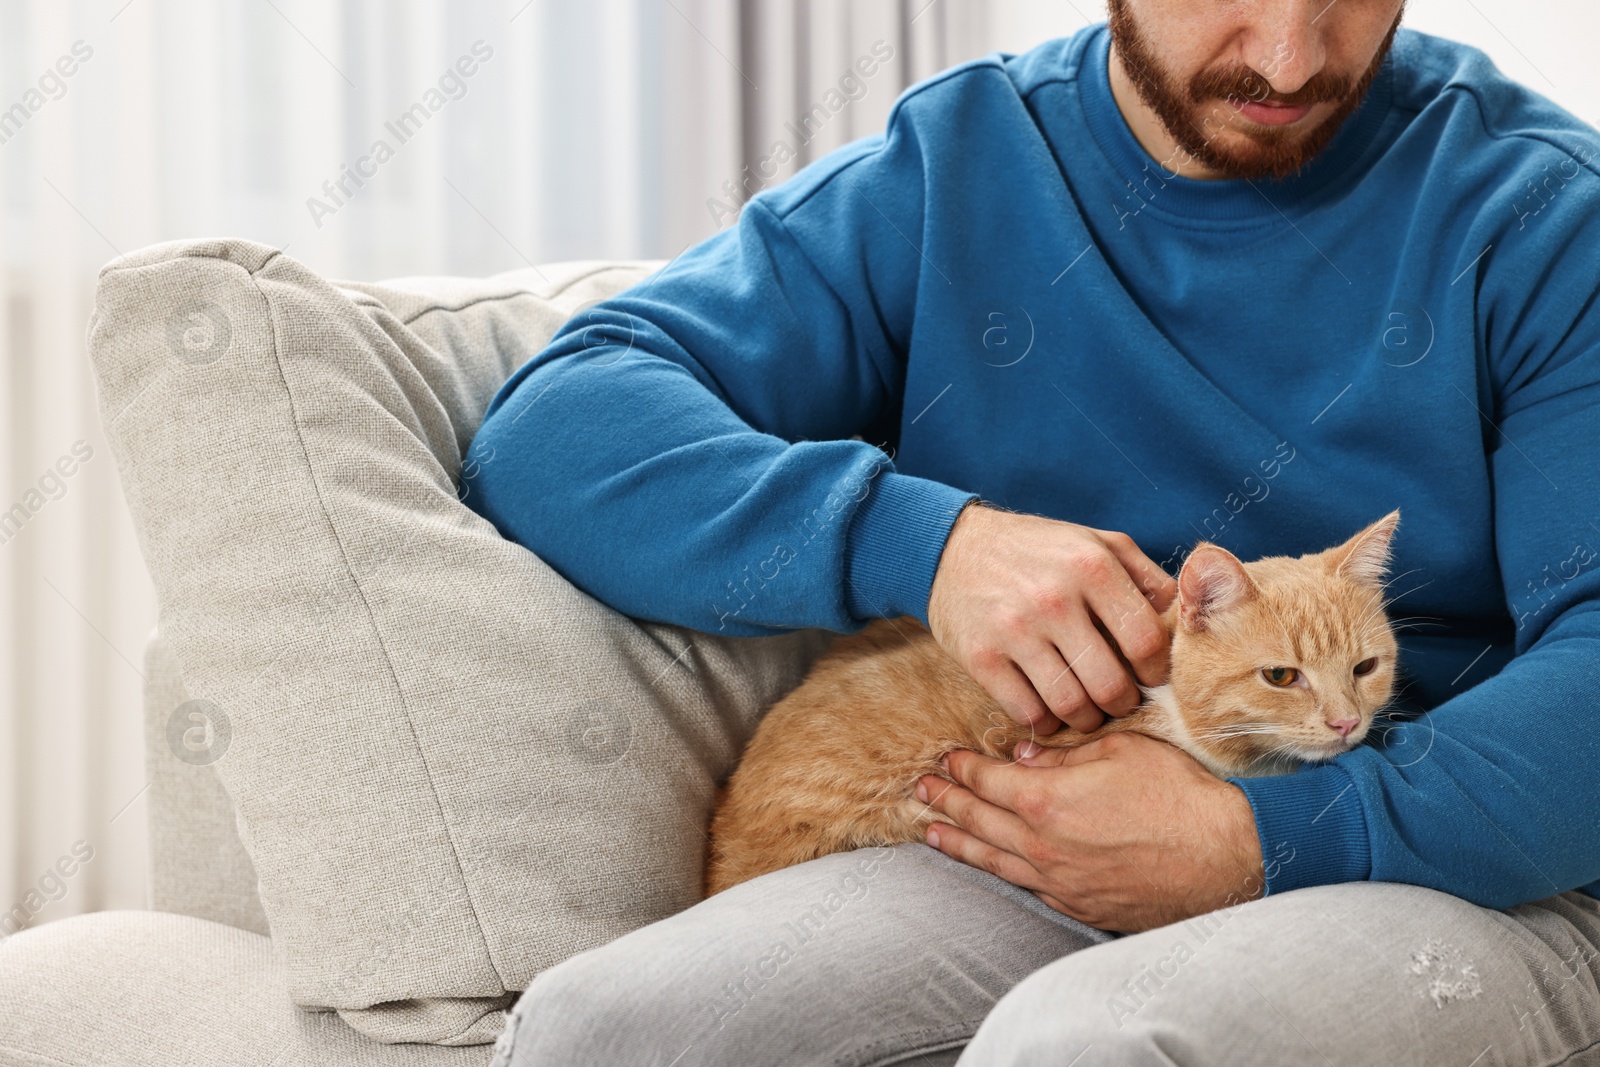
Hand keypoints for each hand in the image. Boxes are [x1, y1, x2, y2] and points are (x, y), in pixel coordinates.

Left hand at [914, 733, 1265, 931]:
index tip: (946, 758)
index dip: (963, 767)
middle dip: (947, 801)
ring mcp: (1057, 881)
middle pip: (979, 819)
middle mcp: (1041, 846)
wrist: (1226, 860)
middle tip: (921, 789)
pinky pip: (1024, 886)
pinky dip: (997, 871)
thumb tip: (1027, 754)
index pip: (987, 780)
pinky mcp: (1078, 905)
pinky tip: (988, 864)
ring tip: (932, 830)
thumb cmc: (1180, 797)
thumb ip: (1065, 753)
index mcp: (1047, 800)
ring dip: (958, 841)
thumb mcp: (1121, 751)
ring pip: (992, 860)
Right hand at [926, 502, 1176, 734]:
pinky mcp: (980, 657)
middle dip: (1122, 703)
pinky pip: (1027, 712)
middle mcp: (1054, 599)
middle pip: (1111, 684)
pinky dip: (1045, 721)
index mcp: (1092, 567)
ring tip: (1087, 710)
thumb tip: (1188, 621)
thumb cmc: (1038, 549)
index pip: (1147, 642)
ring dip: (1086, 719)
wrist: (953, 546)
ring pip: (1070, 706)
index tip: (1148, 676)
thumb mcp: (1097, 542)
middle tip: (1117, 700)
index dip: (1156, 671)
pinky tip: (1048, 707)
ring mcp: (1013, 630)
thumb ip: (1146, 578)